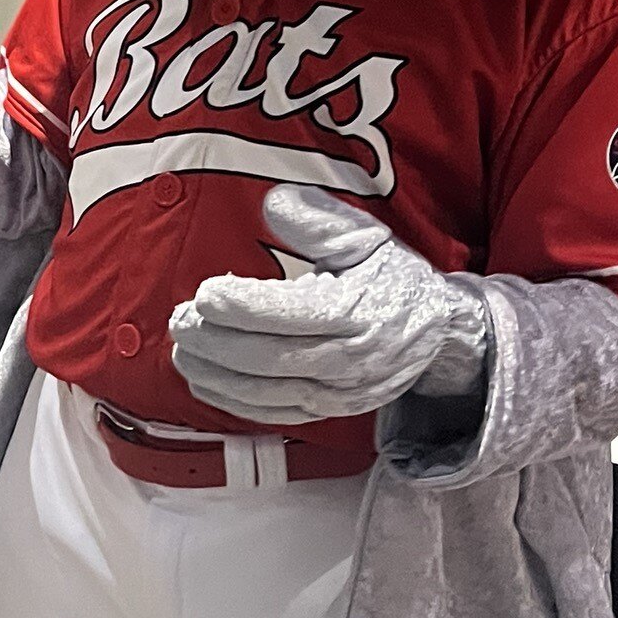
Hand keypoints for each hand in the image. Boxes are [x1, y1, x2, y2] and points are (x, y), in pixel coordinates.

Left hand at [167, 185, 488, 425]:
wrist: (437, 334)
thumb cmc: (392, 280)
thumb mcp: (366, 239)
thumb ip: (319, 221)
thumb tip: (275, 204)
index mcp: (361, 312)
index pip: (295, 314)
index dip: (245, 307)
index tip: (205, 294)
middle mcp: (352, 360)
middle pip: (272, 358)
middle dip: (217, 343)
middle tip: (180, 321)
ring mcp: (340, 392)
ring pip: (268, 392)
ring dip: (216, 374)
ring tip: (182, 350)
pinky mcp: (329, 412)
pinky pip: (274, 413)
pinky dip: (233, 401)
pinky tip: (204, 380)